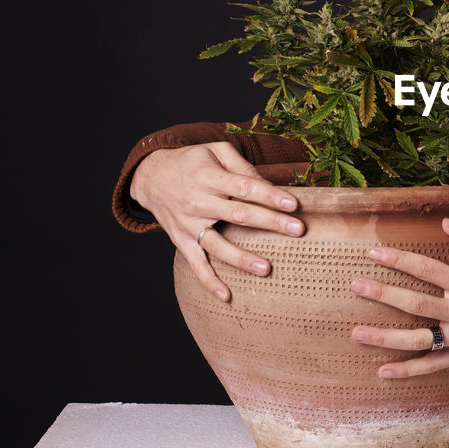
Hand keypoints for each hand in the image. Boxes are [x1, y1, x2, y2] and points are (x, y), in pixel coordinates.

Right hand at [130, 142, 302, 300]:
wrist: (150, 177)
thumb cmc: (191, 162)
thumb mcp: (215, 151)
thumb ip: (242, 166)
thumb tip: (268, 184)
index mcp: (209, 177)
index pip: (245, 187)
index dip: (270, 195)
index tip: (293, 204)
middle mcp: (198, 202)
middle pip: (238, 214)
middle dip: (270, 222)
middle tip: (298, 229)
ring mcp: (188, 224)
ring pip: (217, 244)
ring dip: (242, 258)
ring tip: (267, 268)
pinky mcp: (181, 241)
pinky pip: (196, 264)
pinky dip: (209, 281)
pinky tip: (226, 295)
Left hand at [349, 218, 448, 376]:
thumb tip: (446, 221)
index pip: (427, 270)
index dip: (399, 260)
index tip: (375, 253)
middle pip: (415, 304)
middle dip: (383, 293)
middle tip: (355, 285)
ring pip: (418, 339)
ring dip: (385, 337)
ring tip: (356, 332)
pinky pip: (432, 365)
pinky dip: (408, 370)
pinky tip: (383, 371)